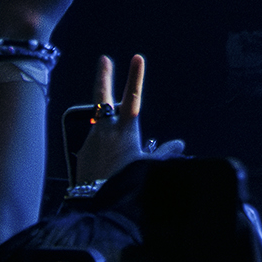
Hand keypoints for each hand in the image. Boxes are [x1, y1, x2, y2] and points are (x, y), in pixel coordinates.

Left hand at [78, 54, 179, 183]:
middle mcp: (106, 130)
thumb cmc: (126, 184)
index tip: (137, 57)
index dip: (135, 76)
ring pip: (100, 126)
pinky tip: (106, 166)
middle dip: (104, 76)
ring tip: (116, 154)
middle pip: (102, 96)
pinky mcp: (82, 154)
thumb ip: (164, 154)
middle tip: (104, 60)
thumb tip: (178, 144)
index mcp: (125, 130)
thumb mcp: (149, 168)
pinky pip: (94, 146)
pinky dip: (102, 149)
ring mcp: (91, 140)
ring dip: (107, 129)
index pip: (133, 97)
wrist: (98, 203)